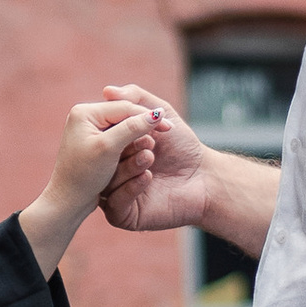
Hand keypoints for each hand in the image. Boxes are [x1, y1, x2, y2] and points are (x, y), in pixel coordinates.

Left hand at [18, 98, 158, 276]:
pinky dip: (133, 143)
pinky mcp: (96, 144)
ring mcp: (91, 130)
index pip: (124, 107)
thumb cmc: (85, 175)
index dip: (148, 116)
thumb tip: (157, 113)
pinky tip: (145, 149)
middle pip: (125, 115)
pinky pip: (120, 138)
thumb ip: (132, 127)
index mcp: (85, 112)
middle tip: (169, 130)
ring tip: (156, 143)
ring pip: (124, 127)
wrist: (68, 201)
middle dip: (146, 123)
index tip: (169, 126)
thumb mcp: (109, 148)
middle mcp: (86, 117)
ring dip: (141, 134)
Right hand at [93, 84, 212, 234]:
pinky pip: (115, 204)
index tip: (135, 124)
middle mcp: (112, 173)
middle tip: (147, 143)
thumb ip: (136, 98)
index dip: (115, 130)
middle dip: (122, 149)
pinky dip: (130, 188)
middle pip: (100, 162)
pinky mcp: (125, 216)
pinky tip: (147, 177)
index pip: (101, 140)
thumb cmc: (184, 146)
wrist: (205, 178)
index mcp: (115, 151)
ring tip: (150, 158)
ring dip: (128, 167)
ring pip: (106, 183)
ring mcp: (117, 195)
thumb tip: (107, 90)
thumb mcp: (160, 112)